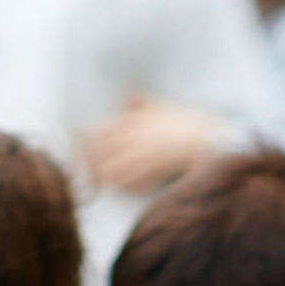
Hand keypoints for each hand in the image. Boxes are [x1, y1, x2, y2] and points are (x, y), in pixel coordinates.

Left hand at [82, 96, 226, 195]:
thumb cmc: (185, 121)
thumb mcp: (161, 106)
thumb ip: (141, 103)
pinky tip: (121, 186)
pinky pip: (131, 185)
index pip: (98, 132)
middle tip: (84, 166)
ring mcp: (144, 159)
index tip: (77, 143)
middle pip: (100, 155)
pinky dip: (124, 186)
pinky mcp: (154, 175)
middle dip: (90, 162)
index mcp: (133, 122)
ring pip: (113, 172)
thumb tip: (125, 98)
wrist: (207, 140)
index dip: (83, 140)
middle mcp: (135, 141)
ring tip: (102, 177)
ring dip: (105, 176)